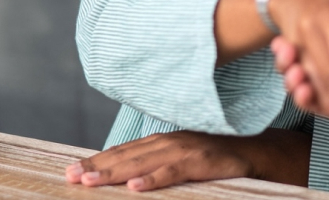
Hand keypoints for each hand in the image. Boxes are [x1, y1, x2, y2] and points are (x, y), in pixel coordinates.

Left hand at [64, 129, 310, 191]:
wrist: (258, 154)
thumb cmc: (217, 161)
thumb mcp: (183, 161)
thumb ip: (158, 165)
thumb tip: (128, 179)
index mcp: (164, 141)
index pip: (125, 150)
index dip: (98, 159)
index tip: (70, 169)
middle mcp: (172, 140)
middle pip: (128, 154)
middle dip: (97, 166)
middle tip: (70, 176)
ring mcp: (188, 149)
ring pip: (145, 161)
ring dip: (116, 172)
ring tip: (90, 181)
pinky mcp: (204, 161)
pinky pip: (175, 171)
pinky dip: (155, 178)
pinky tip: (135, 187)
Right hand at [272, 0, 328, 133]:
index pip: (311, 43)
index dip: (292, 44)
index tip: (282, 40)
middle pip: (307, 67)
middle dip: (289, 63)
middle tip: (283, 55)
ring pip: (310, 88)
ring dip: (295, 82)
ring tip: (292, 73)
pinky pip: (323, 110)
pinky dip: (309, 102)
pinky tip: (302, 89)